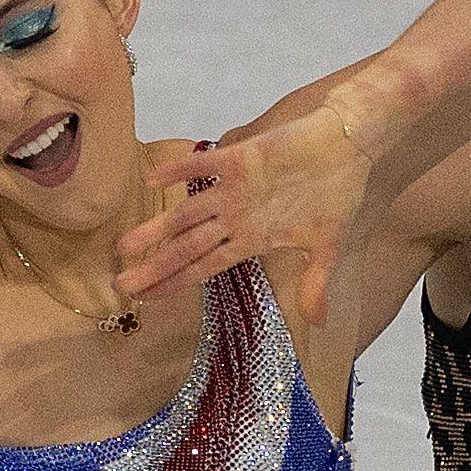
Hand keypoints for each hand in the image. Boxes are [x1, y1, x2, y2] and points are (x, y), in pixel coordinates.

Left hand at [112, 94, 377, 323]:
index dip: (175, 283)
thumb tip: (319, 324)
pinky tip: (152, 179)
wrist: (348, 146)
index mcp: (251, 237)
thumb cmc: (338, 193)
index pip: (204, 266)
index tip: (146, 300)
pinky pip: (205, 166)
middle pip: (187, 247)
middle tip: (121, 286)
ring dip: (157, 229)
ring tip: (124, 246)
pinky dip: (181, 171)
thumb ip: (316, 283)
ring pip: (187, 213)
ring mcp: (235, 189)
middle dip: (155, 267)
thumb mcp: (328, 246)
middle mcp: (235, 216)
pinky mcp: (241, 158)